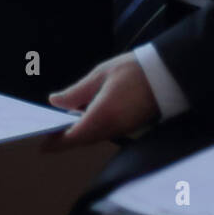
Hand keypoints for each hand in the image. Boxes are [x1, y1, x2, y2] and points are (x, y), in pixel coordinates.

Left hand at [43, 53, 158, 150]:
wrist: (172, 73)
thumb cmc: (136, 70)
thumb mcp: (101, 75)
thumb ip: (76, 92)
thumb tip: (54, 102)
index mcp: (103, 114)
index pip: (74, 136)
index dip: (56, 142)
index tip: (40, 145)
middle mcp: (114, 127)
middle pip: (82, 140)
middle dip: (63, 140)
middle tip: (44, 135)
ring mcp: (124, 129)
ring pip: (93, 138)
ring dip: (76, 135)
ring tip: (57, 126)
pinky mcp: (131, 126)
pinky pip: (104, 133)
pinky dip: (89, 130)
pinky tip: (80, 119)